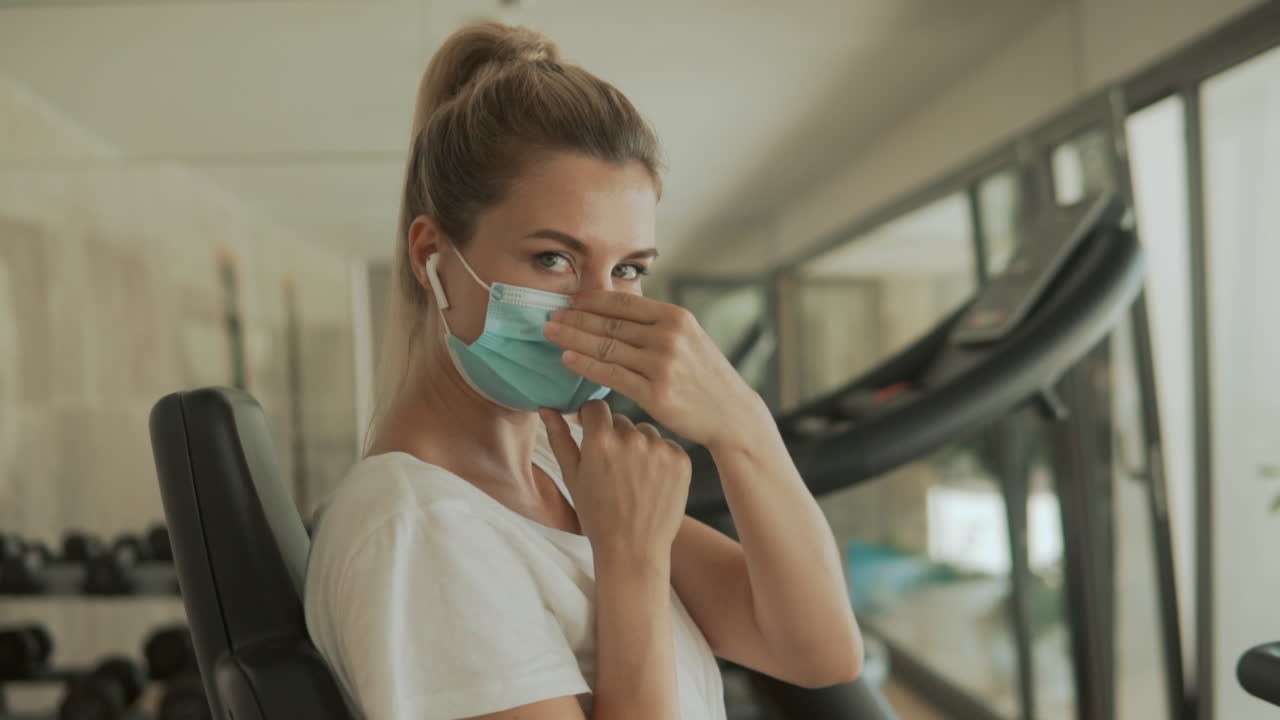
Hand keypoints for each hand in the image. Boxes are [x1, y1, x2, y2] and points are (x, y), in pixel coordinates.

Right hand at [541, 401, 689, 563]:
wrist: (634, 549)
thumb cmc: (596, 515)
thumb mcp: (572, 477)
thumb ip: (559, 437)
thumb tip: (546, 408)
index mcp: (600, 441)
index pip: (596, 406)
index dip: (591, 418)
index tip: (591, 432)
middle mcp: (631, 439)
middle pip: (621, 420)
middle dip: (615, 436)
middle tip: (613, 467)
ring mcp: (660, 449)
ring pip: (645, 431)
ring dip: (639, 445)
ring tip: (633, 477)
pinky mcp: (681, 459)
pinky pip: (667, 445)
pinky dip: (660, 457)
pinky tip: (652, 482)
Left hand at [543, 291, 766, 449]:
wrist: (731, 414)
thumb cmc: (705, 377)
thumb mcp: (690, 339)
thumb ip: (657, 325)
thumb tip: (618, 313)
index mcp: (676, 317)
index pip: (625, 302)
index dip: (593, 300)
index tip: (571, 300)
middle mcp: (669, 336)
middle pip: (610, 324)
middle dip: (576, 318)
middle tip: (550, 315)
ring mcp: (662, 365)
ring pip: (606, 347)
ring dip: (573, 338)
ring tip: (550, 333)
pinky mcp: (655, 393)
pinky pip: (611, 375)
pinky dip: (586, 366)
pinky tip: (567, 360)